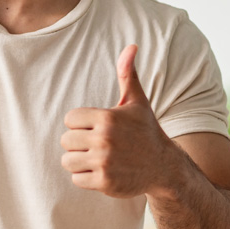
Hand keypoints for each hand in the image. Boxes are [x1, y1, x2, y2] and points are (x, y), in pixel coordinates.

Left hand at [61, 44, 171, 197]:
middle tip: (98, 145)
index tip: (96, 128)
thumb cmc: (145, 131)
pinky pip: (76, 179)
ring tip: (98, 158)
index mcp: (107, 118)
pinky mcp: (104, 182)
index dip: (80, 124)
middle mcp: (104, 140)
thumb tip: (131, 46)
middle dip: (79, 143)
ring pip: (68, 161)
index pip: (70, 119)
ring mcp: (104, 162)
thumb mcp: (137, 102)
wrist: (164, 167)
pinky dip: (86, 177)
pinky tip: (102, 171)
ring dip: (79, 161)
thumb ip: (127, 74)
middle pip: (66, 140)